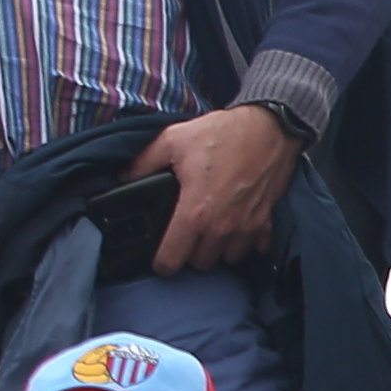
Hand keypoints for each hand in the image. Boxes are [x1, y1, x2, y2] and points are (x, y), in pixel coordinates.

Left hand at [126, 104, 301, 274]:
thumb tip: (123, 177)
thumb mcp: (172, 140)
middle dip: (190, 252)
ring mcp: (246, 227)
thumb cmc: (221, 134)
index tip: (159, 256)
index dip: (161, 262)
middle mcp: (221, 227)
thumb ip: (143, 162)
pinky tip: (236, 224)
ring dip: (218, 249)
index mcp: (195, 212)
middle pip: (201, 262)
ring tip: (210, 229)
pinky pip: (255, 248)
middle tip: (185, 233)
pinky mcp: (266, 221)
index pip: (172, 259)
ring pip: (227, 258)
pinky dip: (246, 241)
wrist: (267, 127)